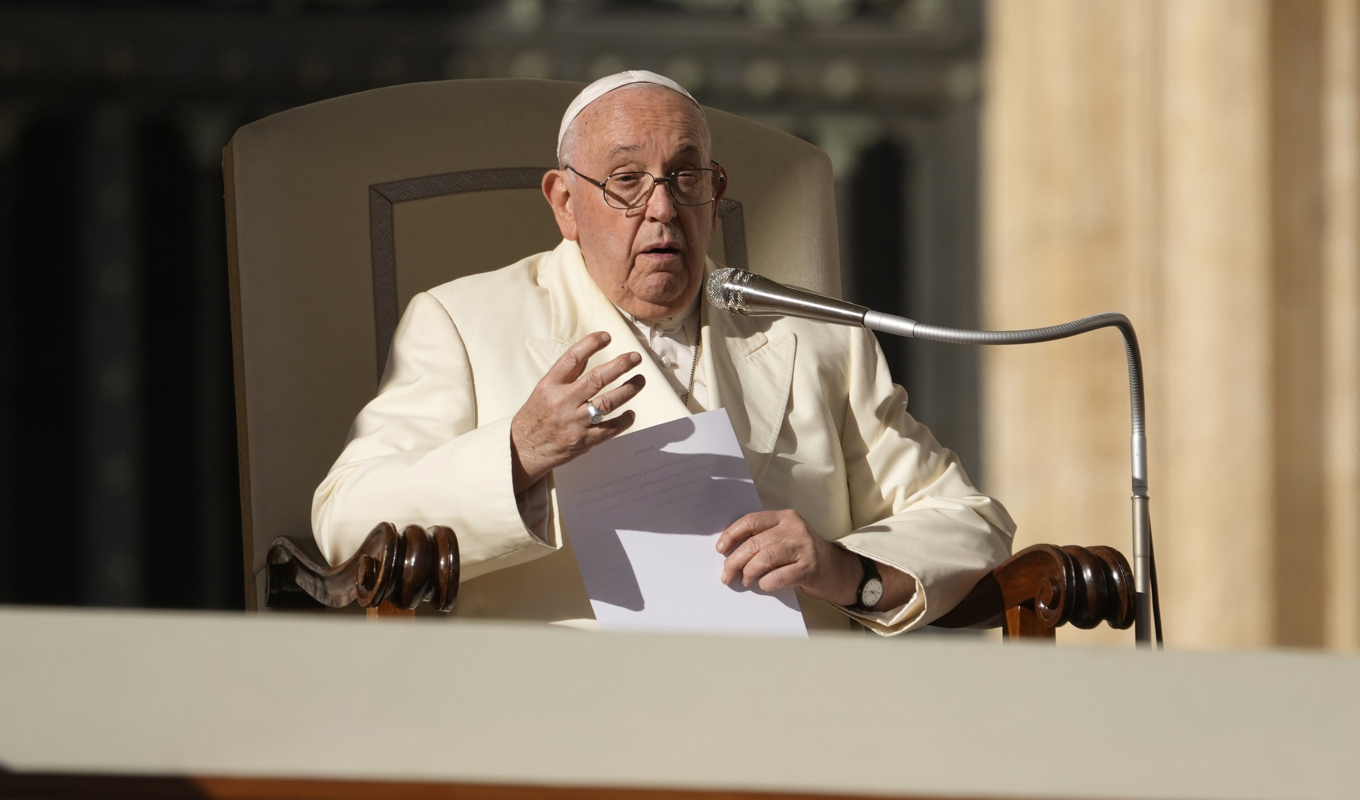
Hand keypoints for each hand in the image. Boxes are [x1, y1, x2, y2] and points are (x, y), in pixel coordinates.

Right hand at [510, 331, 645, 491]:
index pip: (572, 358)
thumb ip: (568, 372)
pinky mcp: (584, 440)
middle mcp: (563, 402)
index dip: (591, 344)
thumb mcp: (545, 389)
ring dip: (628, 390)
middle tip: (635, 357)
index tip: (607, 336)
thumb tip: (590, 351)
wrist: (525, 448)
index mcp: (551, 385)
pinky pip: (610, 429)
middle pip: (596, 379)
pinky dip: (624, 421)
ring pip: (608, 403)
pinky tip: (631, 413)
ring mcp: (574, 422)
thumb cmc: (537, 416)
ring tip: (640, 380)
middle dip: (620, 366)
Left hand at [716, 510, 861, 604]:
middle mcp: (794, 529)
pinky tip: (764, 584)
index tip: (720, 548)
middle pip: (755, 543)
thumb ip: (763, 538)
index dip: (732, 534)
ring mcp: (803, 547)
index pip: (751, 521)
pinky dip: (765, 583)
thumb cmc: (802, 553)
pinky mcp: (809, 568)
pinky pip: (778, 576)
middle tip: (727, 574)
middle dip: (735, 560)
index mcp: (785, 517)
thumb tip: (728, 552)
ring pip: (764, 559)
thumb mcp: (785, 537)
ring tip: (745, 580)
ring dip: (749, 573)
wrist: (835, 569)